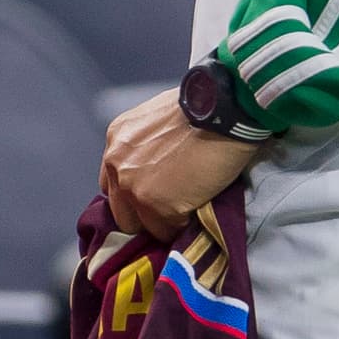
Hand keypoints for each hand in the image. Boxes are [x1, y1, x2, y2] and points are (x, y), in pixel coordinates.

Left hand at [100, 90, 259, 239]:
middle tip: (170, 203)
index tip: (155, 190)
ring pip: (141, 225)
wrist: (224, 111)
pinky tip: (197, 208)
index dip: (135, 190)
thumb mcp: (159, 116)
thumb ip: (146, 142)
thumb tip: (154, 163)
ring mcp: (134, 188)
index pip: (114, 182)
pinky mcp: (156, 207)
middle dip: (143, 210)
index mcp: (117, 139)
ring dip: (161, 221)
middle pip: (120, 209)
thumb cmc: (202, 106)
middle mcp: (116, 164)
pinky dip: (181, 225)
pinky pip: (166, 231)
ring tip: (185, 208)